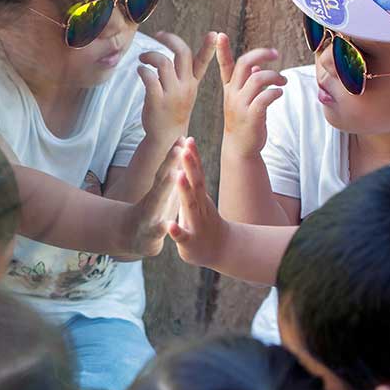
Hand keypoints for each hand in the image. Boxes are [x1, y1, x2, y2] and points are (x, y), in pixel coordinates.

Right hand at [115, 138, 183, 259]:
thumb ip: (167, 173)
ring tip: (176, 173)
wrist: (131, 239)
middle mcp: (152, 201)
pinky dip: (164, 228)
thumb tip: (178, 150)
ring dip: (166, 188)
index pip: (167, 169)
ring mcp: (150, 216)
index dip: (174, 155)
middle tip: (179, 148)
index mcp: (158, 191)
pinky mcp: (151, 236)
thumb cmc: (151, 213)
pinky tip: (168, 223)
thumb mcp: (160, 193)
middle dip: (170, 164)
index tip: (183, 137)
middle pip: (162, 179)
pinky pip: (158, 231)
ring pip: (158, 202)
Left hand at [138, 31, 216, 144]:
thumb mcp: (186, 91)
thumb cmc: (174, 110)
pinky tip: (139, 70)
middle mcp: (185, 86)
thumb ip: (185, 72)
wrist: (166, 137)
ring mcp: (172, 93)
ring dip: (150, 55)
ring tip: (143, 58)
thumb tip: (179, 50)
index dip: (209, 47)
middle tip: (158, 35)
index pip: (203, 62)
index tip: (214, 34)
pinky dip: (142, 69)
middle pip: (182, 53)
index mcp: (192, 83)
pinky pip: (149, 77)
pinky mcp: (157, 100)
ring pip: (163, 62)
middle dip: (170, 39)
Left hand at [168, 138, 227, 268]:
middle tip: (185, 149)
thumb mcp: (200, 198)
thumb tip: (190, 154)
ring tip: (178, 175)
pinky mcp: (189, 241)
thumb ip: (194, 178)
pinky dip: (176, 230)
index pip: (196, 173)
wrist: (220, 250)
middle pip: (195, 184)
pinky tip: (170, 225)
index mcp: (199, 196)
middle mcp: (199, 207)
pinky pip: (182, 236)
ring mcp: (195, 223)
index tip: (188, 138)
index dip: (193, 157)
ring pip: (189, 206)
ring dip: (184, 190)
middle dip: (190, 167)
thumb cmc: (205, 220)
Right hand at [216, 33, 286, 157]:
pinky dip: (275, 92)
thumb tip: (258, 67)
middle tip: (275, 54)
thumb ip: (249, 83)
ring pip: (258, 78)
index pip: (225, 65)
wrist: (240, 148)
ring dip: (274, 76)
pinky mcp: (252, 115)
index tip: (219, 35)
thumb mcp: (243, 101)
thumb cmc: (244, 122)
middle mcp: (233, 94)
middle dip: (261, 54)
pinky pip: (266, 97)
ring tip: (282, 82)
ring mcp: (241, 105)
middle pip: (245, 64)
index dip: (221, 50)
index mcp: (230, 89)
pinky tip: (279, 94)